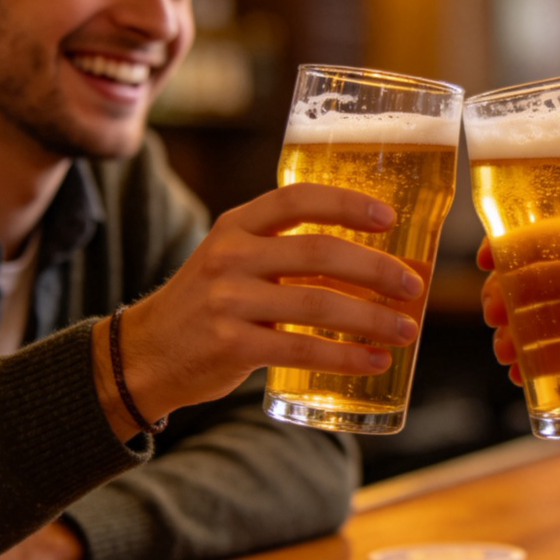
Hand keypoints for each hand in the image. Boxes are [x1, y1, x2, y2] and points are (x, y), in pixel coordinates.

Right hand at [94, 183, 425, 438]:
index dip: (348, 204)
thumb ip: (286, 250)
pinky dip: (345, 356)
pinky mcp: (230, 345)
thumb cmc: (211, 303)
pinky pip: (301, 347)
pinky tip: (374, 361)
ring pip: (318, 304)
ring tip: (407, 329)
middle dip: (377, 270)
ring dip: (372, 318)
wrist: (145, 353)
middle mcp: (231, 255)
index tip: (389, 219)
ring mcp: (227, 301)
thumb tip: (373, 263)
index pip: (298, 198)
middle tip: (414, 286)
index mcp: (236, 225)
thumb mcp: (235, 258)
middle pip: (319, 252)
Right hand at [479, 213, 559, 439]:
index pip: (558, 229)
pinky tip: (520, 377)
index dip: (517, 241)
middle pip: (539, 277)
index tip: (490, 259)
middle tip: (494, 315)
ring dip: (516, 331)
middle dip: (507, 294)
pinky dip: (538, 363)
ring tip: (504, 353)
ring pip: (544, 317)